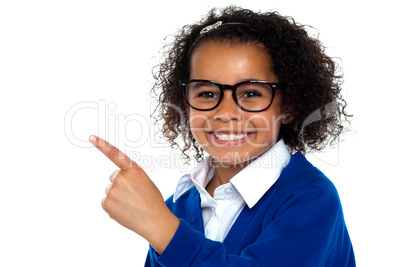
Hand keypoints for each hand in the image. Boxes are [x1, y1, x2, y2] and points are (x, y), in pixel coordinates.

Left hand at [89, 135, 179, 253]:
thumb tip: (114, 182)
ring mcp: (112, 191)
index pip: (115, 154)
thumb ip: (130, 177)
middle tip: (135, 195)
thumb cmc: (152, 201)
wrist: (155, 221)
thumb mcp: (146, 182)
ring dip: (118, 197)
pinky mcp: (106, 203)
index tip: (91, 137)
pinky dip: (114, 206)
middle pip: (114, 177)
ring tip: (132, 205)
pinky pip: (106, 202)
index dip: (102, 145)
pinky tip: (125, 211)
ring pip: (110, 190)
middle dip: (121, 184)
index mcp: (133, 170)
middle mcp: (121, 178)